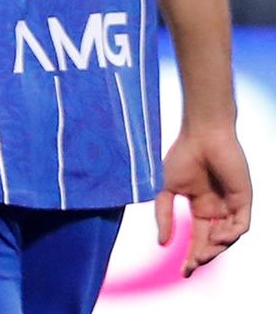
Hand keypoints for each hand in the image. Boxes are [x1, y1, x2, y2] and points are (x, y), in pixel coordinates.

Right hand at [156, 123, 251, 275]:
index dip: (191, 255)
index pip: (198, 238)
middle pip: (213, 243)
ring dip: (215, 249)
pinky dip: (230, 235)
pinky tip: (216, 237)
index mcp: (201, 207)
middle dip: (202, 257)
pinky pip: (241, 225)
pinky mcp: (243, 200)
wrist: (202, 135)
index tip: (183, 271)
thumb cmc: (182, 156)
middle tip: (190, 268)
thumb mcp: (167, 189)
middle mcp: (218, 210)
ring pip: (228, 238)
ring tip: (200, 255)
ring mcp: (232, 205)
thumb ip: (165, 215)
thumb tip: (163, 243)